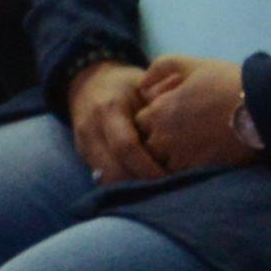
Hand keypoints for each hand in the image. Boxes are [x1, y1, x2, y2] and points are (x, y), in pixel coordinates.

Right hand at [64, 57, 169, 181]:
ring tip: (156, 189)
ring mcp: (84, 143)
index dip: (148, 168)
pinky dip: (123, 183)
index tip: (172, 177)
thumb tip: (187, 111)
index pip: (126, 147)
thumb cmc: (125, 85)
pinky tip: (141, 183)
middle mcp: (91, 128)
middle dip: (141, 184)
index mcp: (109, 109)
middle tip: (168, 189)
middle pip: (114, 170)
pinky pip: (103, 177)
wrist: (87, 82)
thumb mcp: (144, 84)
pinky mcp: (83, 154)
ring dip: (131, 187)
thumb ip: (162, 98)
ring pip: (106, 179)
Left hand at [130, 54, 263, 175]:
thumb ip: (159, 68)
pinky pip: (185, 176)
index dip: (152, 122)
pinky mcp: (203, 170)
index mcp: (159, 111)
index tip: (169, 119)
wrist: (263, 106)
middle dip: (158, 143)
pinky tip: (204, 160)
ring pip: (164, 165)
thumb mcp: (187, 64)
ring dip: (173, 159)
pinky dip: (189, 171)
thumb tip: (142, 85)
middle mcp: (165, 137)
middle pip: (149, 147)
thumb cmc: (226, 81)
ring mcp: (183, 156)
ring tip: (194, 150)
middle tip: (182, 137)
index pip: (139, 124)